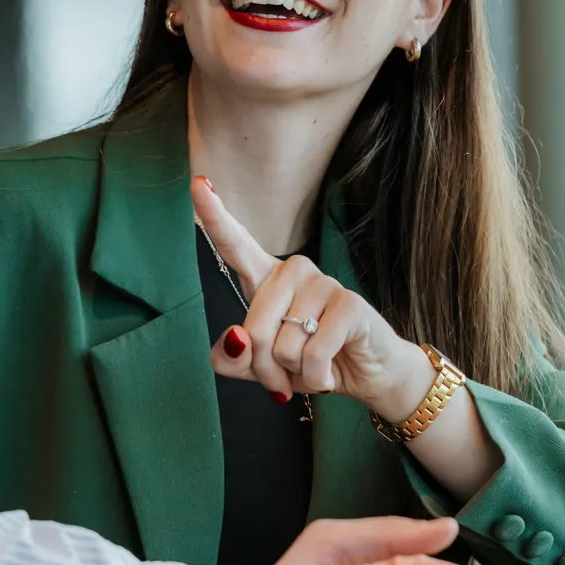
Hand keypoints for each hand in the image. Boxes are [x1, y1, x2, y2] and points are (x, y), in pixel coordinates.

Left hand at [191, 176, 433, 418]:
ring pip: (283, 347)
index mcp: (267, 279)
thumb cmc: (309, 363)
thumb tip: (237, 340)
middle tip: (284, 380)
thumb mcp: (260, 368)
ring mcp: (323, 282)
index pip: (235, 243)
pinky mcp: (349, 303)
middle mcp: (293, 272)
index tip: (198, 184)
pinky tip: (331, 373)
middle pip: (252, 331)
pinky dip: (318, 377)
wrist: (366, 375)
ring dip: (294, 375)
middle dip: (265, 371)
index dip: (214, 214)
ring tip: (314, 371)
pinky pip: (313, 353)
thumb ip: (232, 359)